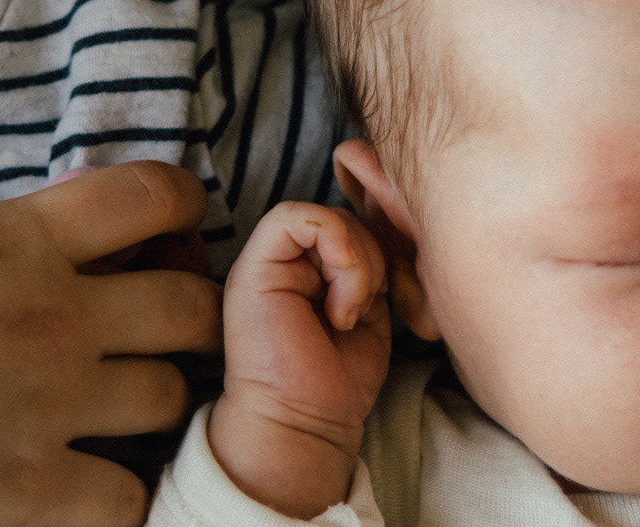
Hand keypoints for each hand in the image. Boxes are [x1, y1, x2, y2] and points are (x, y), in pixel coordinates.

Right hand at [0, 161, 220, 526]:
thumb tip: (45, 246)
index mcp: (15, 241)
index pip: (150, 195)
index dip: (182, 203)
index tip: (182, 217)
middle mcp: (54, 317)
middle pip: (189, 302)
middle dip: (191, 311)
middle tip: (172, 326)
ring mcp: (51, 408)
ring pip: (172, 394)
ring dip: (158, 399)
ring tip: (128, 406)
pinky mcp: (34, 495)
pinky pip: (131, 495)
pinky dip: (119, 492)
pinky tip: (87, 484)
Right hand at [209, 201, 390, 518]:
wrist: (303, 424)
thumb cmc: (336, 381)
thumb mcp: (366, 309)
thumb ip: (368, 266)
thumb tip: (385, 230)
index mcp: (309, 269)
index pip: (352, 223)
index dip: (379, 248)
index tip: (384, 296)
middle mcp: (286, 260)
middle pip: (345, 216)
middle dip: (372, 257)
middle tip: (367, 306)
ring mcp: (267, 262)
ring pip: (328, 215)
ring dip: (356, 265)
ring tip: (347, 315)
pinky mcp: (254, 268)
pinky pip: (297, 217)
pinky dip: (337, 251)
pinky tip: (339, 304)